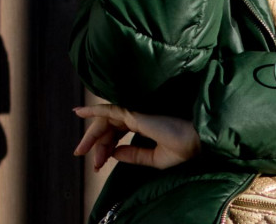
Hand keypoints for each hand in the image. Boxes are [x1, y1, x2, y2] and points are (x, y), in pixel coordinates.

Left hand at [72, 104, 200, 170]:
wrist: (196, 139)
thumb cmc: (182, 148)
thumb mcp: (155, 158)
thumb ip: (134, 155)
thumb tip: (113, 154)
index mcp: (144, 125)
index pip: (117, 132)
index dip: (106, 148)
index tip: (98, 166)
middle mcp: (137, 115)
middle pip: (108, 125)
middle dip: (94, 142)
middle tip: (81, 155)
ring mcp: (135, 112)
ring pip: (105, 119)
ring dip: (91, 134)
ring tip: (80, 149)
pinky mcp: (134, 112)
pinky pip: (108, 110)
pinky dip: (93, 110)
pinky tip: (79, 113)